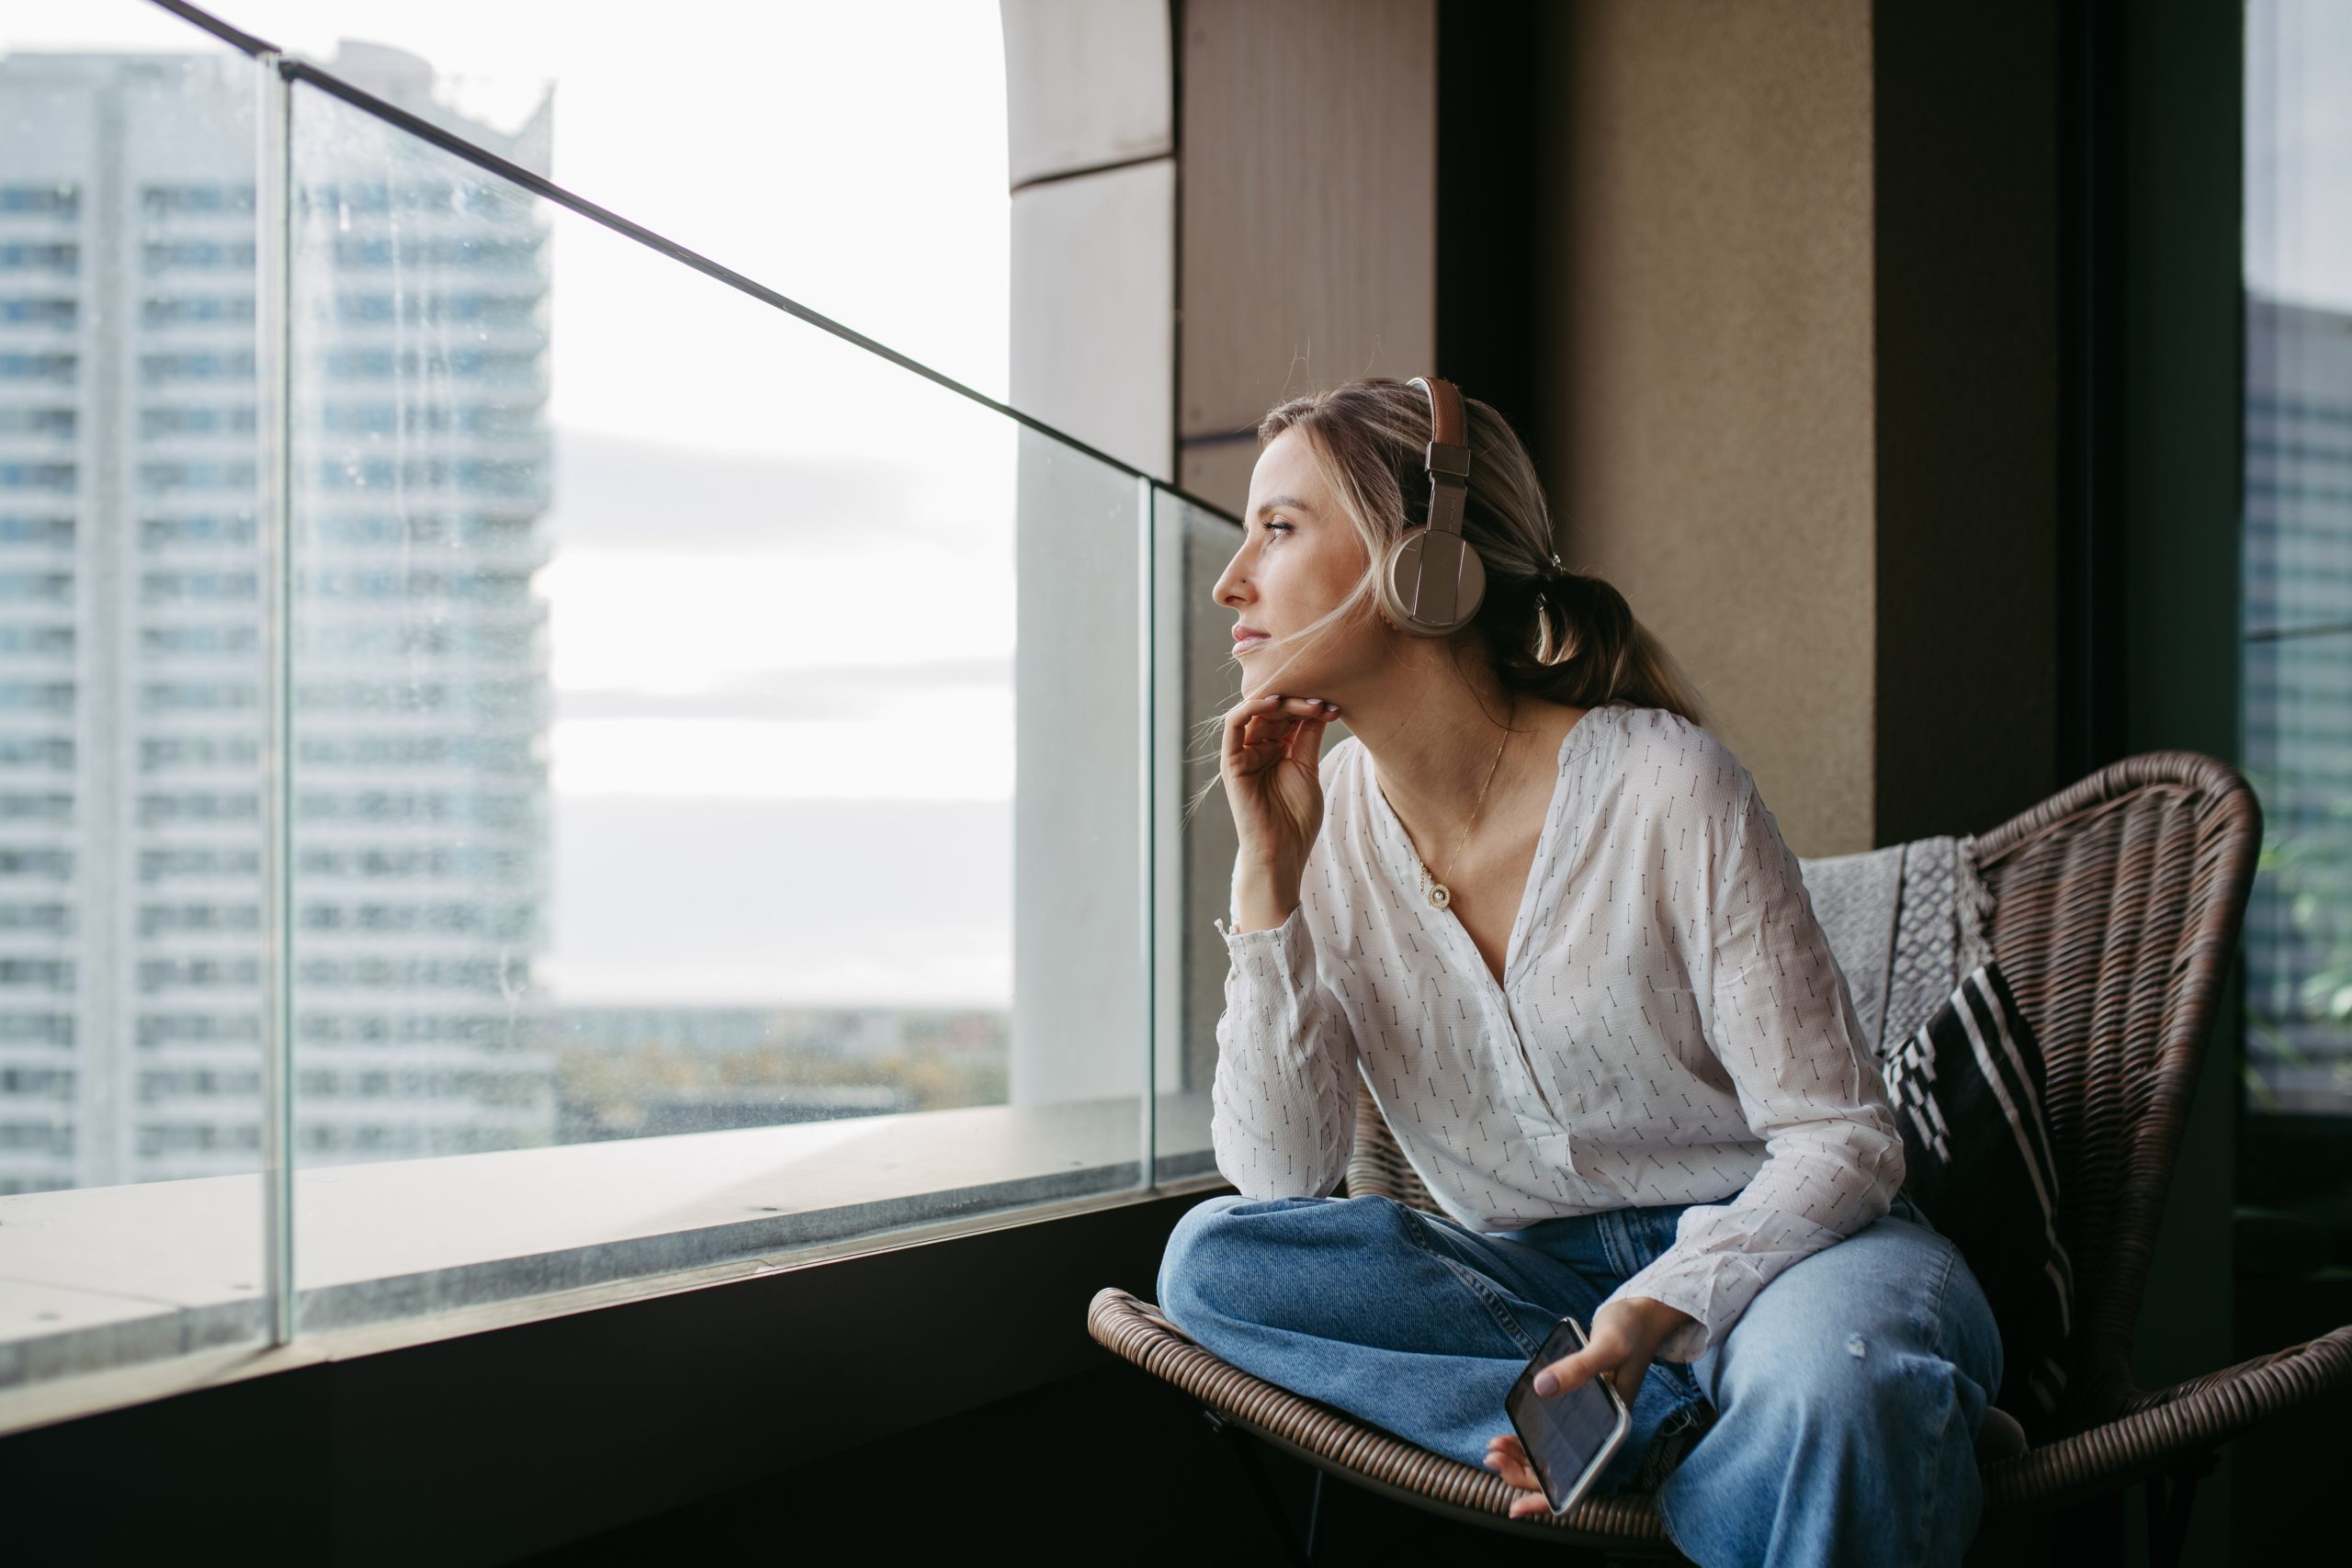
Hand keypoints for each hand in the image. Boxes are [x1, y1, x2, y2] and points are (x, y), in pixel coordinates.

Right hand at [1219, 692, 1338, 913]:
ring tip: (1308, 702)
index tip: (1335, 706)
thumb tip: (1322, 705)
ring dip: (1282, 702)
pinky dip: (1251, 708)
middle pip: (1275, 710)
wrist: (1281, 853)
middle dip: (1300, 701)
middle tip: (1324, 701)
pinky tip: (1274, 702)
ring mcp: (1243, 753)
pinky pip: (1234, 725)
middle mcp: (1258, 747)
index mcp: (1278, 749)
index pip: (1289, 715)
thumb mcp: (1308, 768)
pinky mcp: (1231, 761)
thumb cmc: (1296, 819)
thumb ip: (1308, 736)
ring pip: (1257, 711)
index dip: (1310, 705)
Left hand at [1482, 1296, 1696, 1519]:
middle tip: (1491, 1457)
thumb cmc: (1630, 1331)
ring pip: (1554, 1456)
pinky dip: (1529, 1441)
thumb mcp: (1605, 1347)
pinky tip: (1509, 1436)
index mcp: (1612, 1429)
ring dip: (1522, 1459)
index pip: (1579, 1480)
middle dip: (1522, 1474)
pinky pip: (1553, 1436)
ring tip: (1493, 1449)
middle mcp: (1600, 1433)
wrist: (1643, 1316)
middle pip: (1560, 1472)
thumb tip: (1542, 1388)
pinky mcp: (1581, 1409)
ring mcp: (1590, 1423)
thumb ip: (1578, 1369)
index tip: (1516, 1506)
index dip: (1547, 1499)